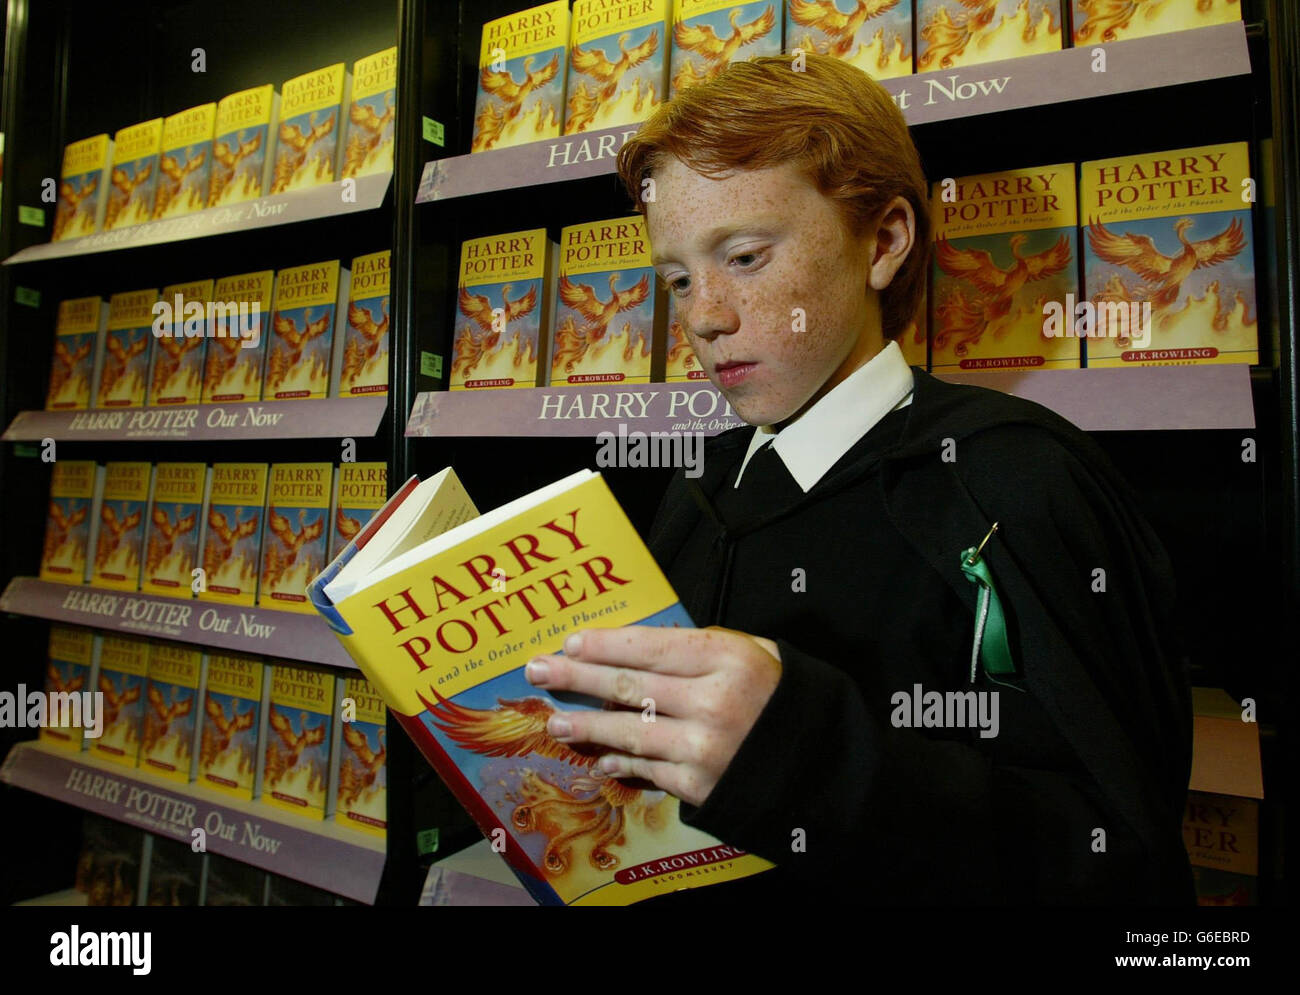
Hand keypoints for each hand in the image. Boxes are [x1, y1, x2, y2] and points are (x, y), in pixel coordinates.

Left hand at [524, 625, 781, 806]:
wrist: (824, 767)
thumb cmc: (786, 703)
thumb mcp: (760, 656)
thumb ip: (706, 647)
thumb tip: (646, 647)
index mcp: (729, 659)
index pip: (651, 645)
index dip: (605, 643)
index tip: (572, 640)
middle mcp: (713, 701)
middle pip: (628, 684)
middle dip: (577, 676)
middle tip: (539, 669)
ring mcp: (703, 747)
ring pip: (628, 730)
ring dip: (585, 724)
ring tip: (555, 719)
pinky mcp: (700, 786)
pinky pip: (647, 769)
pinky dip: (620, 761)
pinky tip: (599, 756)